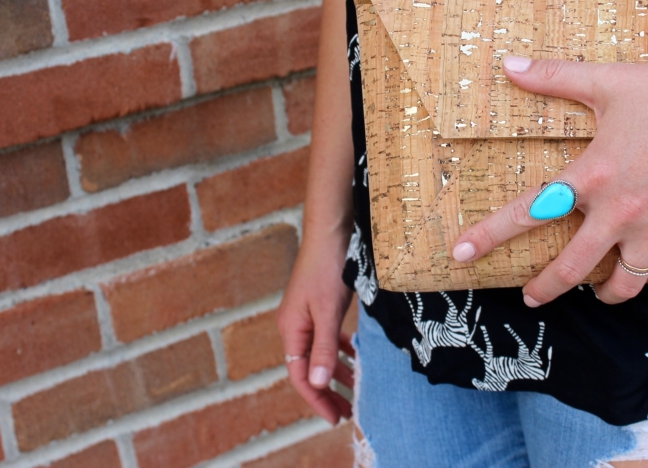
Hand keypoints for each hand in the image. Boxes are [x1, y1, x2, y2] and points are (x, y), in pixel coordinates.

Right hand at [277, 236, 354, 423]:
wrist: (330, 230)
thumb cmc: (327, 268)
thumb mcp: (328, 312)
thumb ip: (323, 348)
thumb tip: (317, 384)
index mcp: (291, 330)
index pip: (300, 376)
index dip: (318, 400)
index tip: (337, 417)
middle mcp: (294, 325)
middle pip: (309, 368)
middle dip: (328, 391)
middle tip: (350, 411)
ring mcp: (306, 314)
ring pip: (320, 353)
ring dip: (336, 372)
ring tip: (356, 388)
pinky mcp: (318, 304)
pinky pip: (327, 337)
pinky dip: (340, 350)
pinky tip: (355, 355)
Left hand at [452, 55, 647, 304]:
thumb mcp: (608, 81)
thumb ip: (555, 77)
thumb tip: (508, 63)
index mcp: (592, 177)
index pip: (529, 212)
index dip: (490, 236)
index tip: (461, 255)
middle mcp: (619, 214)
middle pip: (572, 267)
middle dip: (546, 287)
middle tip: (531, 296)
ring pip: (624, 284)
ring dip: (607, 294)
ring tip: (597, 293)